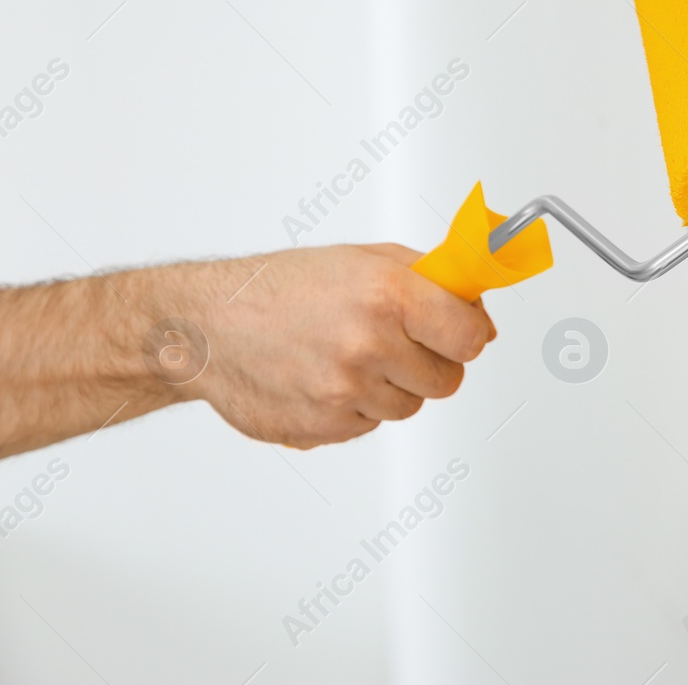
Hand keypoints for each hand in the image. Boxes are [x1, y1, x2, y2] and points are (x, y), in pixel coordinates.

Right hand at [180, 244, 497, 448]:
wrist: (205, 328)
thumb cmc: (280, 288)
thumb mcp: (364, 259)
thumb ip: (432, 281)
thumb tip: (482, 320)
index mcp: (387, 295)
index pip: (470, 336)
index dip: (469, 334)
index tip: (460, 330)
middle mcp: (369, 345)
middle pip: (447, 379)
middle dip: (431, 362)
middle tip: (397, 343)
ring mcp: (346, 391)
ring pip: (408, 406)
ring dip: (390, 387)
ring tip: (349, 356)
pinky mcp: (325, 428)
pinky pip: (369, 426)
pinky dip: (356, 408)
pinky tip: (324, 377)